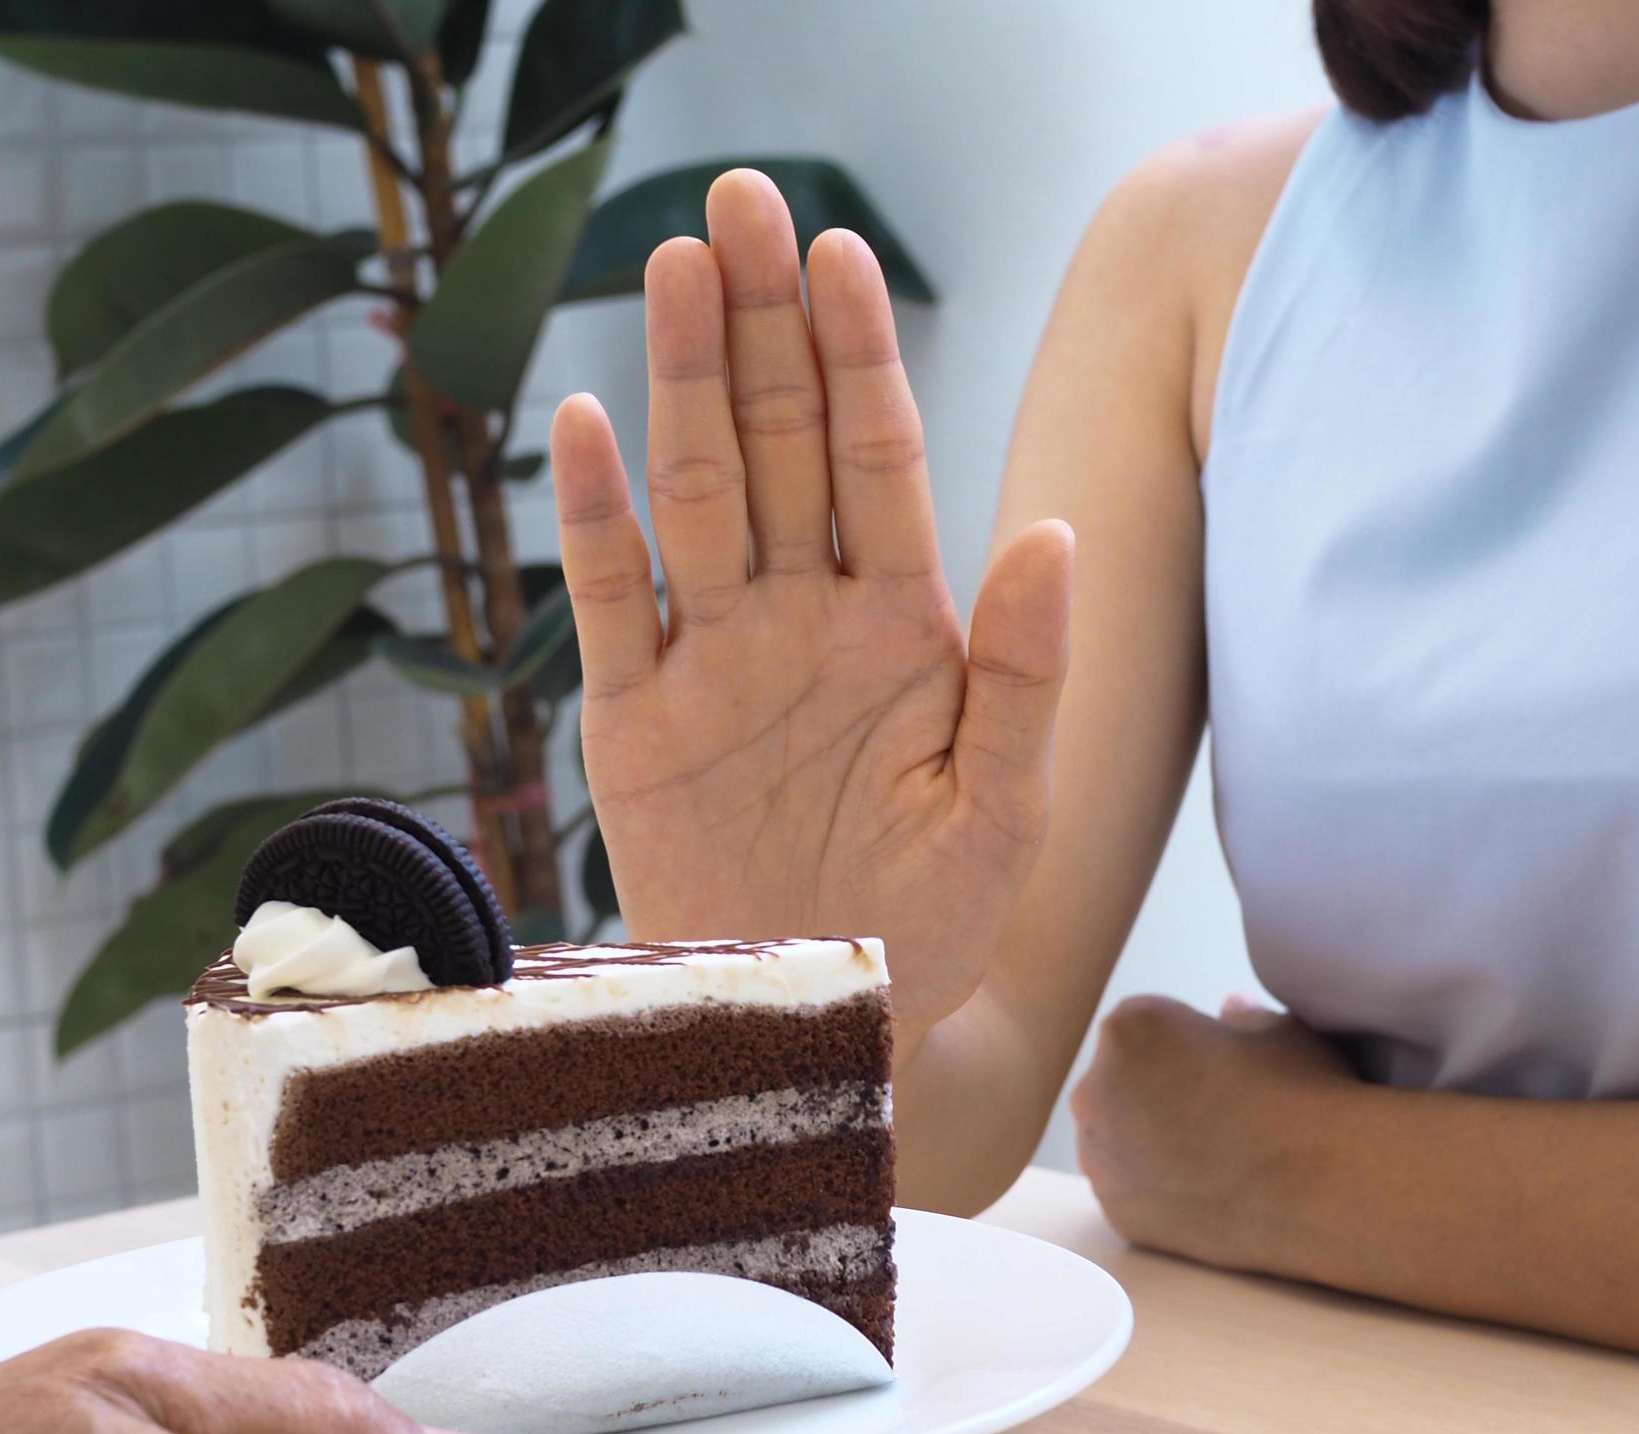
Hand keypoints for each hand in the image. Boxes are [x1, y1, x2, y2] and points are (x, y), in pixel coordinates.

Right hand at [549, 168, 1074, 1056]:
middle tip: (740, 202)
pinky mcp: (634, 719)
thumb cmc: (933, 924)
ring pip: (695, 493)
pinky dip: (592, 517)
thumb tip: (1053, 530)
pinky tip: (585, 423)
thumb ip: (1024, 671)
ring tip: (677, 267)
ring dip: (685, 383)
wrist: (826, 1026)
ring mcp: (714, 660)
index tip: (838, 253)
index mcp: (901, 629)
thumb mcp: (1006, 809)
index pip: (877, 461)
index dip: (857, 356)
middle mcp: (803, 620)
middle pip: (779, 444)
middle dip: (763, 323)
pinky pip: (610, 598)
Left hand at [1072, 994, 1356, 1269]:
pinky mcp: (1115, 1210)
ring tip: (1216, 1156)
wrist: (1319, 1186)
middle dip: (1156, 1093)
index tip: (1225, 1070)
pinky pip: (1129, 1192)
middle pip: (1119, 1082)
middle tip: (1219, 1115)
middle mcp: (1094, 1089)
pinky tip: (1206, 1190)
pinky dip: (1157, 1190)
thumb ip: (1242, 1017)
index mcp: (1130, 1027)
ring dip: (1150, 1142)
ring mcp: (1098, 1156)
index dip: (1188, 1048)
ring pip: (1118, 1139)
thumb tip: (1231, 1009)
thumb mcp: (1280, 1033)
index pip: (1145, 1030)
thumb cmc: (1301, 1094)